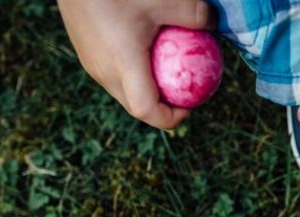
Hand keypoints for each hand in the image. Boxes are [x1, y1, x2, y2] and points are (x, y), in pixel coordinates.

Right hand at [57, 0, 213, 128]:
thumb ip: (195, 15)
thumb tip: (213, 25)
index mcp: (123, 65)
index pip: (146, 110)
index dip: (170, 118)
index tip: (189, 107)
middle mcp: (104, 72)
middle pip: (136, 106)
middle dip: (163, 107)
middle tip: (184, 91)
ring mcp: (91, 64)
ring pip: (123, 92)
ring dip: (147, 90)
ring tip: (167, 72)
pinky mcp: (86, 53)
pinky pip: (113, 75)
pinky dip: (133, 74)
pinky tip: (146, 51)